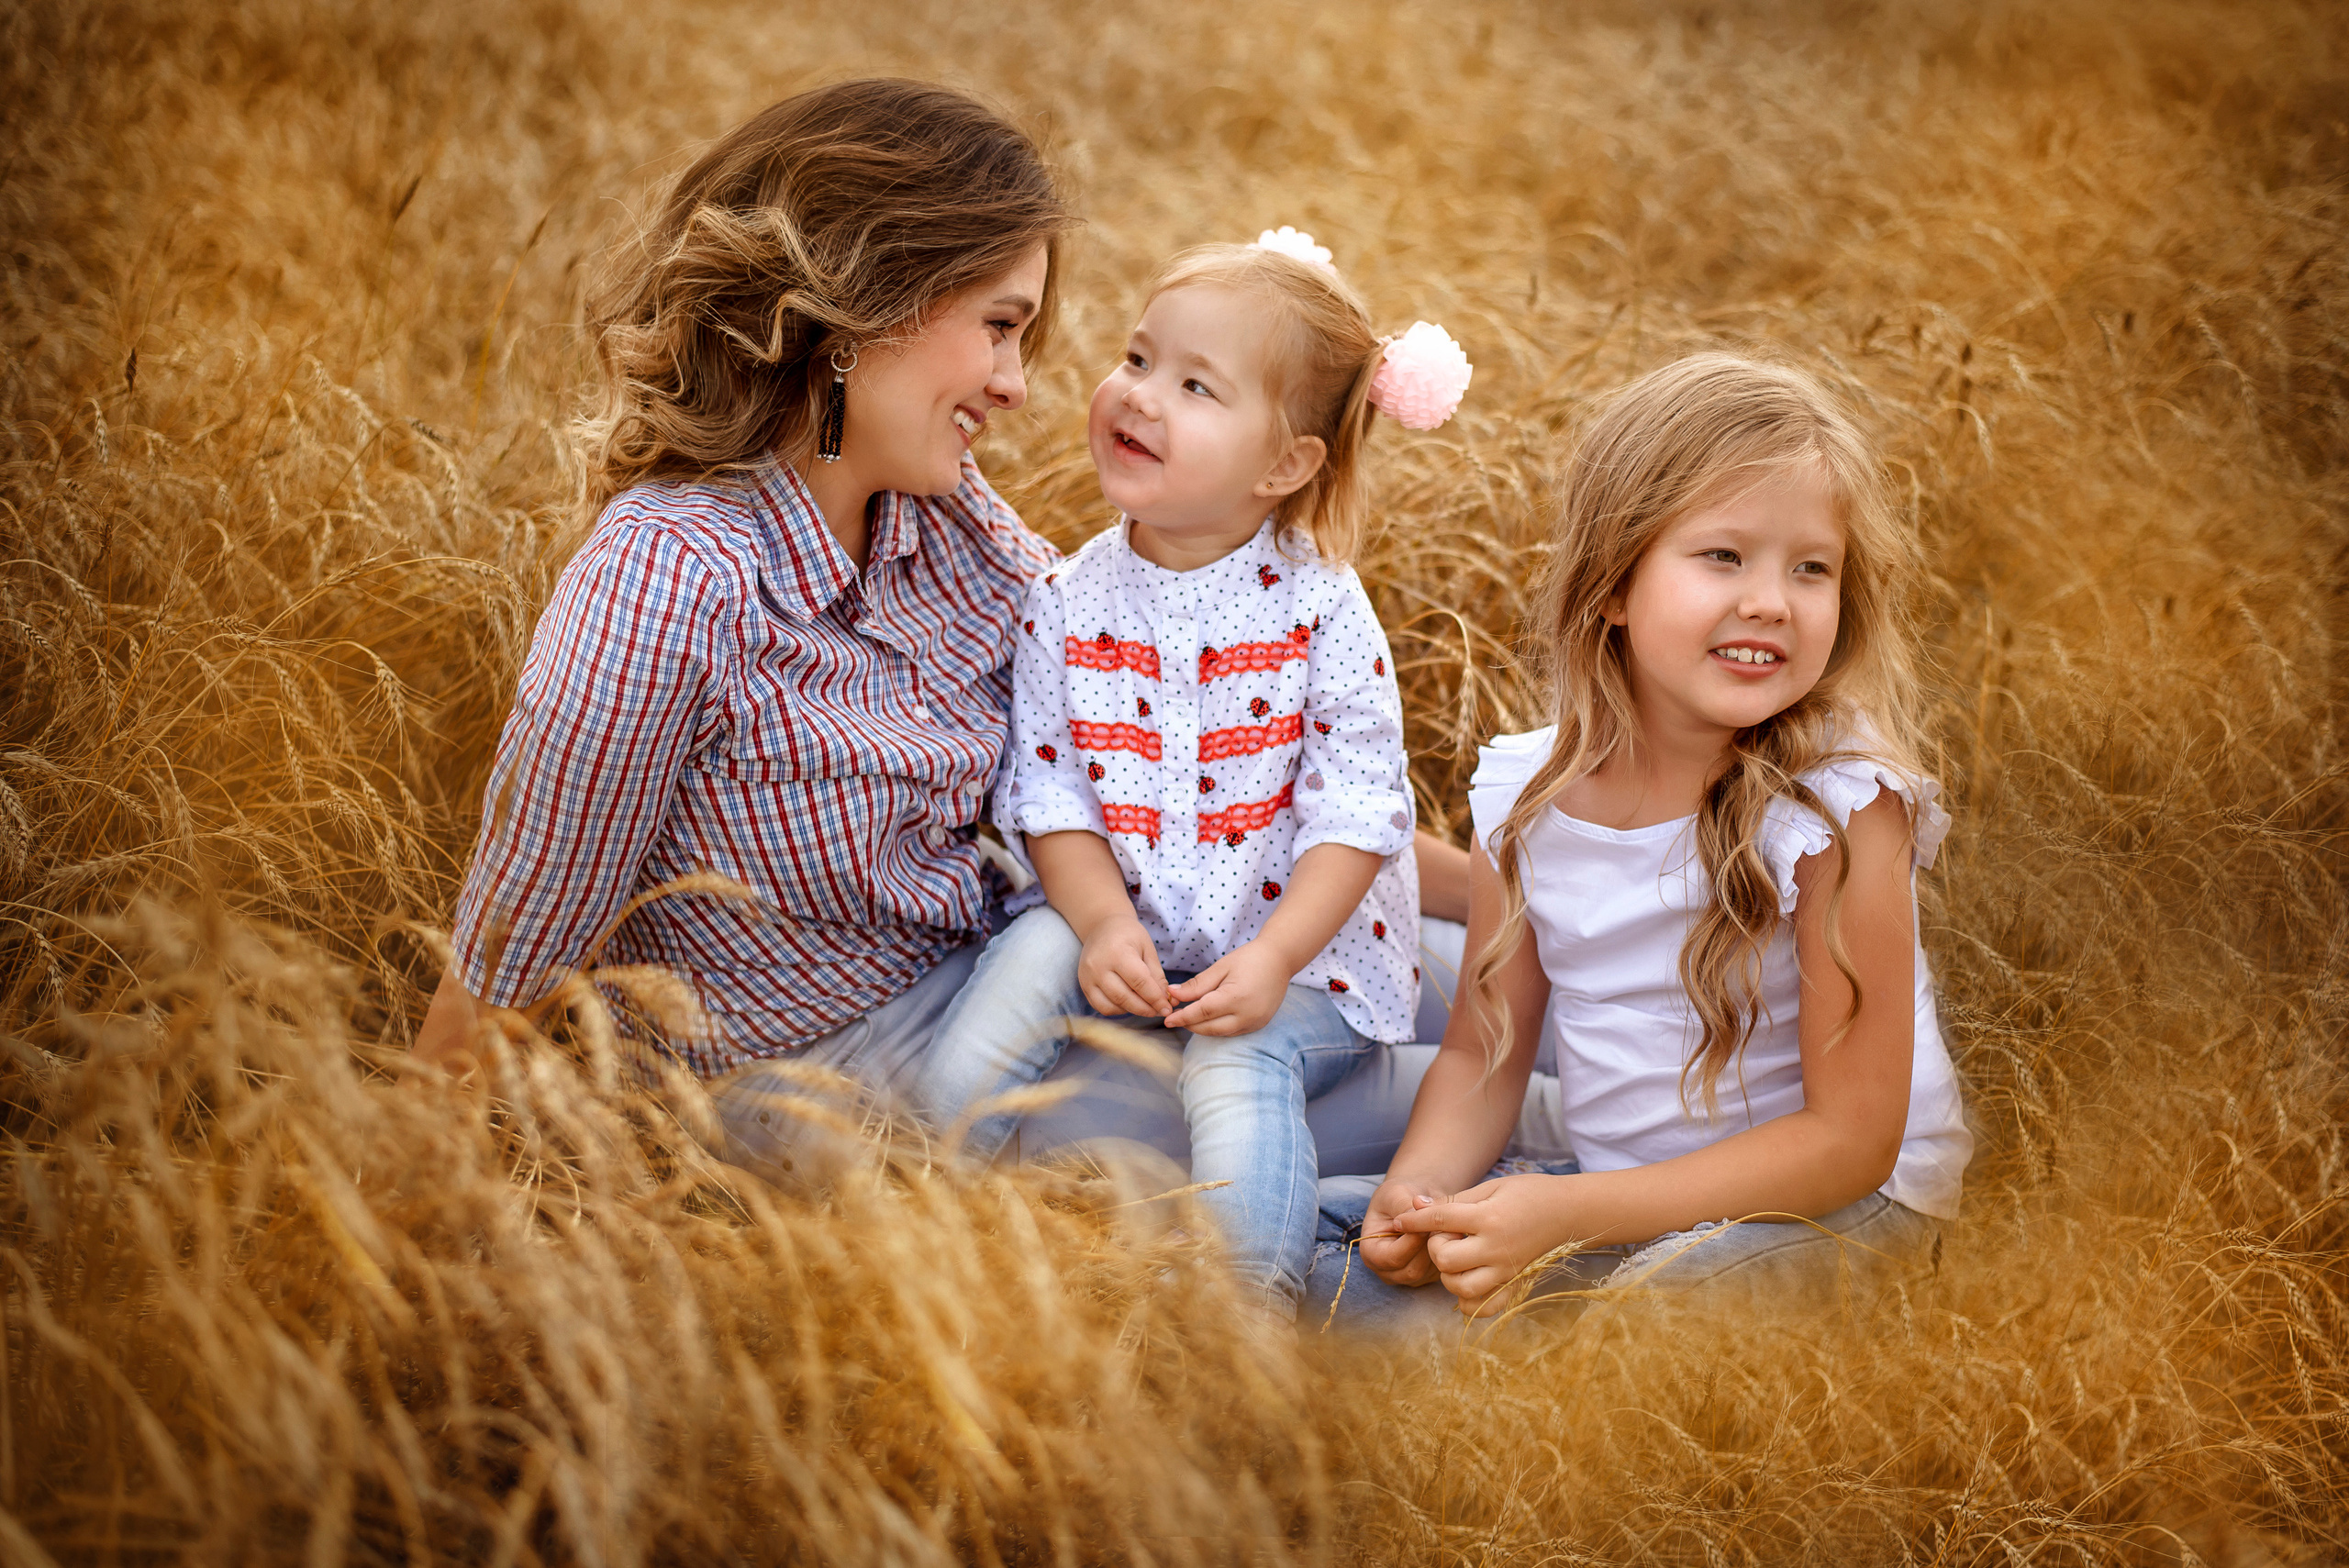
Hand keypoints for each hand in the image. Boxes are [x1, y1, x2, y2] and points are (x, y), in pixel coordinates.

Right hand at [1075, 914, 1171, 1017]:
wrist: (1102, 927)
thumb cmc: (1128, 935)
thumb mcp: (1147, 949)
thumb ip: (1156, 975)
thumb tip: (1166, 1001)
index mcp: (1118, 952)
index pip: (1139, 982)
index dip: (1155, 999)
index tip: (1167, 1008)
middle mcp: (1098, 966)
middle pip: (1125, 997)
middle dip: (1145, 1009)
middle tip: (1159, 1011)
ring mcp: (1087, 977)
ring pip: (1111, 1006)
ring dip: (1132, 1011)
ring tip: (1146, 1007)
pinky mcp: (1083, 985)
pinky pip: (1101, 1007)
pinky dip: (1117, 1010)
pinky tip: (1129, 1003)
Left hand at [1162, 939, 1292, 1035]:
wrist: (1279, 959)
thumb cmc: (1249, 959)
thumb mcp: (1220, 968)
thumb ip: (1197, 985)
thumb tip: (1173, 994)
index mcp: (1236, 998)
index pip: (1202, 1013)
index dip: (1183, 1017)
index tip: (1167, 1019)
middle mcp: (1247, 1015)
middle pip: (1210, 1028)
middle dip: (1190, 1024)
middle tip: (1174, 1017)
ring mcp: (1255, 1022)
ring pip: (1220, 1033)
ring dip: (1202, 1028)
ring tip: (1188, 1017)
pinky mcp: (1259, 1024)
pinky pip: (1232, 1032)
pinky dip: (1217, 1027)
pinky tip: (1208, 1019)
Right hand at [1358, 1176, 1446, 1285]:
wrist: (1413, 1199)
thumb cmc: (1398, 1195)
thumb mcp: (1395, 1193)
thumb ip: (1404, 1205)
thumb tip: (1418, 1214)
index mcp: (1371, 1253)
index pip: (1393, 1257)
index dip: (1413, 1240)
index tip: (1428, 1221)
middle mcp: (1387, 1271)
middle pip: (1413, 1270)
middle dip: (1429, 1246)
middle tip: (1444, 1224)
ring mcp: (1407, 1278)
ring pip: (1429, 1273)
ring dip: (1441, 1250)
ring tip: (1447, 1227)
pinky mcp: (1426, 1277)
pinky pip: (1441, 1272)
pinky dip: (1448, 1254)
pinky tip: (1450, 1235)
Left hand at [1390, 1172, 1576, 1315]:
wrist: (1569, 1212)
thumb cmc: (1529, 1193)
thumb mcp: (1491, 1187)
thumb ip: (1455, 1201)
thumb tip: (1417, 1207)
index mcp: (1488, 1218)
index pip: (1439, 1220)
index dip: (1413, 1219)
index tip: (1398, 1221)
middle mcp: (1495, 1248)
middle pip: (1444, 1259)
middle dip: (1435, 1247)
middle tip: (1448, 1237)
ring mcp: (1505, 1271)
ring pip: (1458, 1287)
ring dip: (1448, 1273)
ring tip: (1458, 1257)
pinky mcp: (1514, 1285)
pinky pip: (1483, 1307)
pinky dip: (1467, 1300)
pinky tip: (1467, 1280)